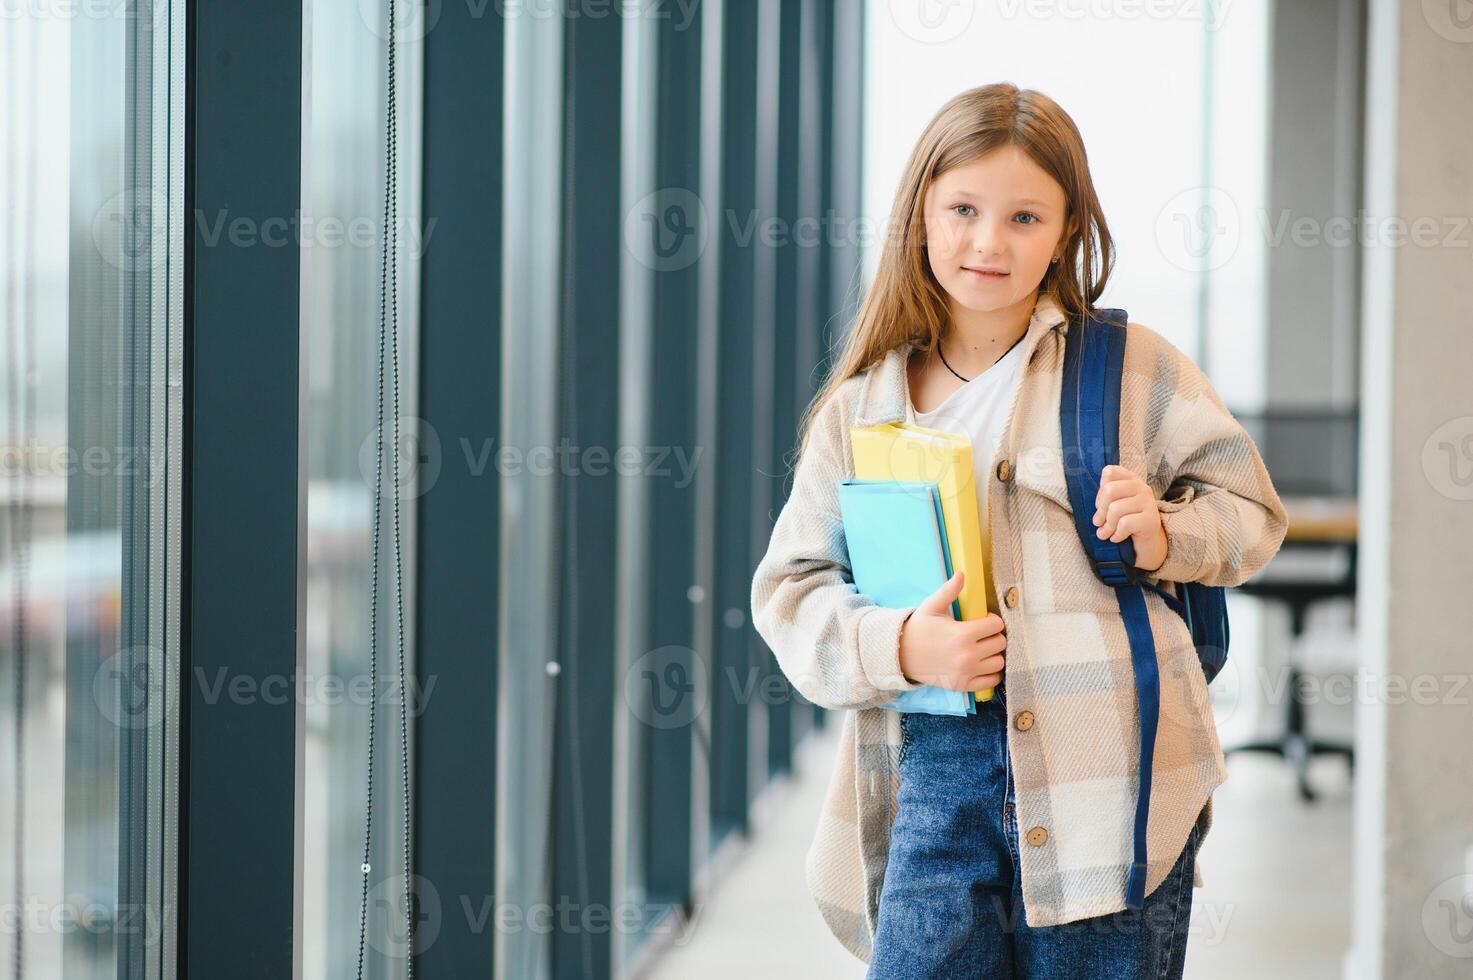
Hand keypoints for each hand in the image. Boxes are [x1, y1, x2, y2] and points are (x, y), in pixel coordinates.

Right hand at [897, 570, 1006, 691]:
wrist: (901, 655)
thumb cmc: (919, 628)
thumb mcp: (931, 606)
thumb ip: (948, 591)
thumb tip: (962, 574)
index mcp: (963, 634)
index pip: (997, 625)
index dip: (992, 620)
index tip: (983, 620)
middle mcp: (967, 655)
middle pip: (1000, 644)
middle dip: (994, 636)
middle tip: (983, 634)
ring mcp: (966, 673)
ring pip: (999, 663)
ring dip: (994, 654)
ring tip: (983, 649)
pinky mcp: (963, 685)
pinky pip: (991, 681)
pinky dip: (991, 673)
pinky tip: (981, 664)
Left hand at [1093, 464, 1167, 571]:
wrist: (1146, 545)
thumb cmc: (1125, 522)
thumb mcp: (1113, 507)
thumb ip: (1104, 502)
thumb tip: (1097, 517)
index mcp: (1131, 479)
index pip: (1110, 472)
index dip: (1100, 490)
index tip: (1101, 505)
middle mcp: (1142, 487)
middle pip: (1110, 490)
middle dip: (1101, 510)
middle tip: (1099, 523)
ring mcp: (1149, 502)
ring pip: (1116, 509)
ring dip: (1107, 526)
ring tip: (1106, 533)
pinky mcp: (1151, 520)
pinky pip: (1125, 524)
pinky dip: (1117, 534)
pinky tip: (1117, 538)